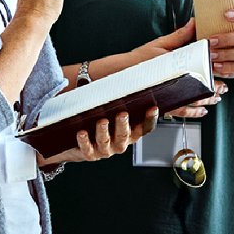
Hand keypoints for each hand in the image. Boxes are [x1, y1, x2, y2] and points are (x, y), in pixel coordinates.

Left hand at [39, 108, 159, 164]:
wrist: (81, 145)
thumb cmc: (100, 122)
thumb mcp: (110, 110)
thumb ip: (115, 98)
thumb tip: (117, 79)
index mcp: (130, 133)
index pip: (144, 128)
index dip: (150, 119)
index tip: (153, 108)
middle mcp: (119, 143)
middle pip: (125, 135)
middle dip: (123, 125)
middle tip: (122, 114)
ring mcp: (105, 150)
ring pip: (106, 141)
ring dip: (104, 131)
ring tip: (101, 121)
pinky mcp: (89, 154)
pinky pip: (87, 149)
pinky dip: (84, 141)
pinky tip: (81, 133)